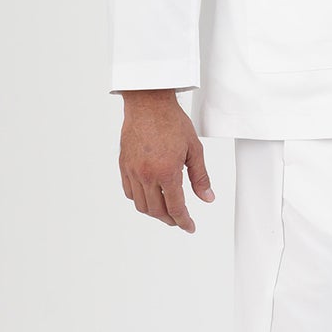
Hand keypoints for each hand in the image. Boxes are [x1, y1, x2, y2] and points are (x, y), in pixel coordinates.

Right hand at [117, 90, 215, 231]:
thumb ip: (200, 177)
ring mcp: (132, 171)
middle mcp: (147, 175)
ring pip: (141, 205)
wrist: (148, 103)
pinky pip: (129, 192)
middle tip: (180, 220)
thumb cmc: (172, 122)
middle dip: (170, 219)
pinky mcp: (124, 165)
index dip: (183, 221)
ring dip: (154, 212)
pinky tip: (149, 197)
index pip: (175, 208)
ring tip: (166, 211)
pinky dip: (139, 200)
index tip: (189, 227)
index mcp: (167, 172)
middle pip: (157, 210)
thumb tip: (207, 198)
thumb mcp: (194, 149)